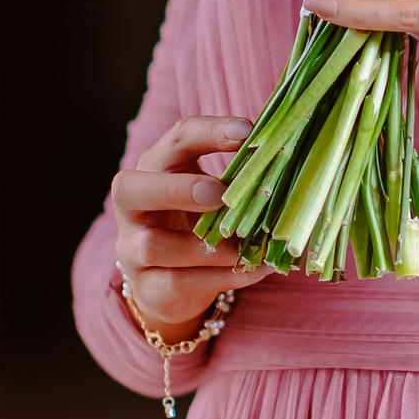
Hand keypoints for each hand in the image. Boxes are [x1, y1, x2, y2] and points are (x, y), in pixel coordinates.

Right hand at [113, 116, 279, 342]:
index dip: (209, 131)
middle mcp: (132, 207)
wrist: (171, 283)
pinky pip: (178, 282)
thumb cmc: (197, 224)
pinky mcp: (148, 287)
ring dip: (207, 245)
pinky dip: (222, 276)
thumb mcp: (213, 195)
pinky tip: (255, 269)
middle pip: (130, 188)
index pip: (176, 139)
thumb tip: (287, 166)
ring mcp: (132, 249)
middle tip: (219, 195)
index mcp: (155, 168)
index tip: (247, 131)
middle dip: (177, 189)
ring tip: (246, 245)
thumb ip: (238, 180)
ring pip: (155, 245)